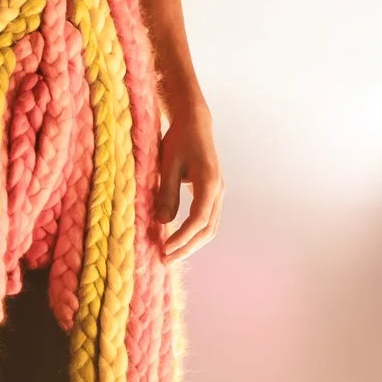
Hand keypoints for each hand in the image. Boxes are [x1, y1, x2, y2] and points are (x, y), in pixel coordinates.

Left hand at [154, 101, 223, 260]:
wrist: (195, 122)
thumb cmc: (179, 139)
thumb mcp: (168, 163)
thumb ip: (167, 193)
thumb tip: (162, 222)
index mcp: (209, 182)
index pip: (198, 220)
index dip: (182, 238)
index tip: (164, 249)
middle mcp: (218, 190)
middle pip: (207, 229)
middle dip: (187, 247)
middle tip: (165, 260)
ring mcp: (218, 192)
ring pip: (210, 227)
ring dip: (191, 243)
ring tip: (170, 254)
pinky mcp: (213, 192)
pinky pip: (207, 219)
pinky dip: (194, 233)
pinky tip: (178, 239)